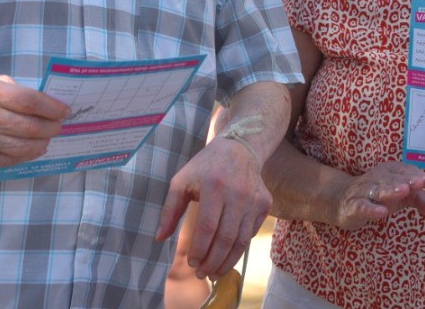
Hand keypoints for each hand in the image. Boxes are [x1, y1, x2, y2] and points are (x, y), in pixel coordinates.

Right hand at [0, 75, 70, 166]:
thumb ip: (15, 90)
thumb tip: (46, 103)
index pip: (28, 101)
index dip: (51, 107)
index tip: (64, 110)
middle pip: (29, 126)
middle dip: (51, 127)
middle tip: (59, 125)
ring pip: (22, 147)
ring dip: (42, 142)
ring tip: (48, 137)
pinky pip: (9, 160)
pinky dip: (26, 155)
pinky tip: (33, 148)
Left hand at [155, 137, 270, 279]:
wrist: (239, 149)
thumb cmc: (205, 167)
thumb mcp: (182, 181)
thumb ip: (170, 210)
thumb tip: (159, 238)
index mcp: (214, 186)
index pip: (207, 228)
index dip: (199, 250)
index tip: (191, 263)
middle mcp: (237, 194)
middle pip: (225, 239)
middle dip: (212, 262)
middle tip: (201, 274)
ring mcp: (254, 200)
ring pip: (241, 241)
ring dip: (226, 262)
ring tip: (214, 273)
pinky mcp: (265, 204)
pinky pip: (251, 234)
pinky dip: (239, 249)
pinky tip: (227, 257)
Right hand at [333, 161, 424, 229]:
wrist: (341, 201)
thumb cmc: (376, 197)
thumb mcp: (399, 197)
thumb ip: (418, 200)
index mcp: (387, 172)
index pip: (402, 171)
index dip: (415, 175)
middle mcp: (375, 178)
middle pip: (391, 178)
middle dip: (406, 180)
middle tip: (420, 183)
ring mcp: (362, 191)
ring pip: (377, 190)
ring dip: (390, 190)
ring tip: (403, 191)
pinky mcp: (352, 206)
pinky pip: (362, 206)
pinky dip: (371, 208)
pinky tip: (382, 212)